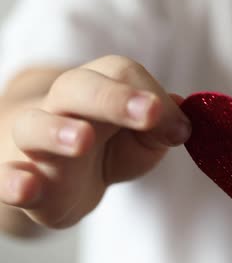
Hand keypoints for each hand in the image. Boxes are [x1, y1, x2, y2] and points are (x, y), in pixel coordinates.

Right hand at [0, 55, 190, 227]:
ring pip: (35, 125)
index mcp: (100, 85)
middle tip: (149, 112)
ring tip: (82, 141)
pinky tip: (26, 188)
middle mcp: (62, 104)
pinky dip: (11, 182)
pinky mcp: (17, 176)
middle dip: (114, 98)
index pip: (124, 74)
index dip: (153, 96)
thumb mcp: (144, 136)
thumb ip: (163, 127)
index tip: (180, 129)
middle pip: (79, 87)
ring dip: (58, 130)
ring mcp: (34, 140)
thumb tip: (183, 124)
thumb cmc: (108, 144)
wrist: (56, 173)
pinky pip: (4, 176)